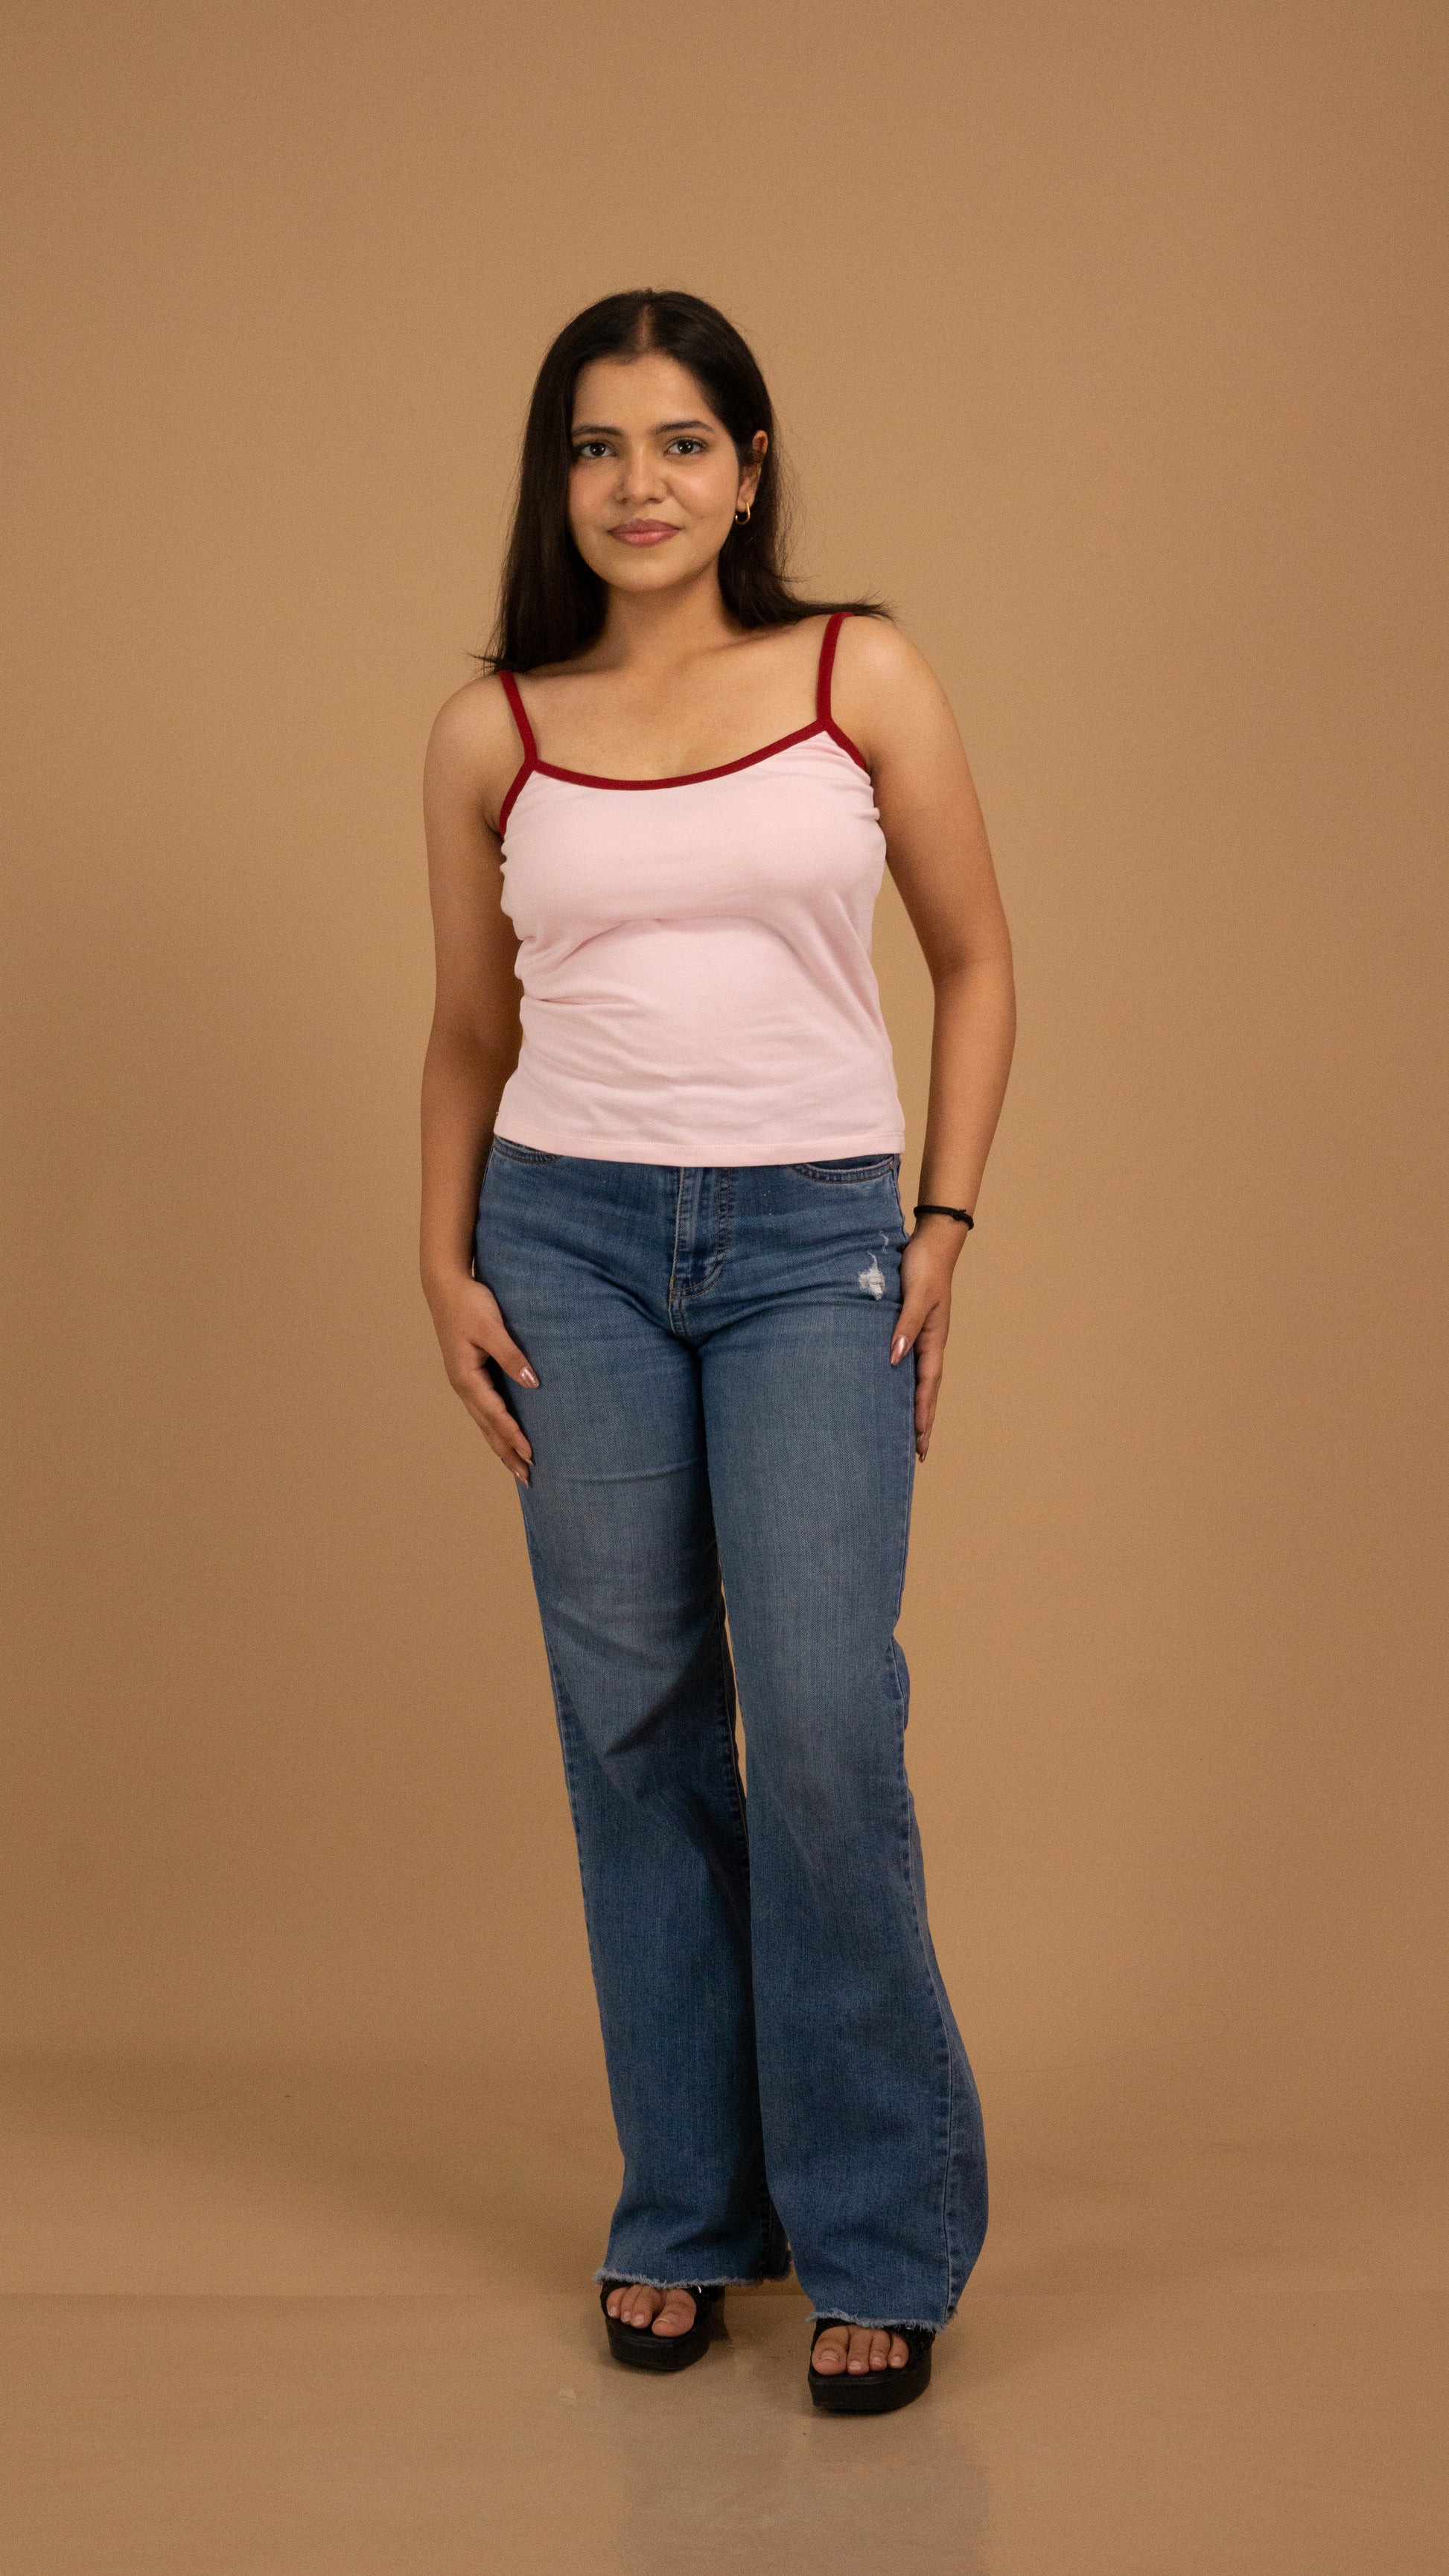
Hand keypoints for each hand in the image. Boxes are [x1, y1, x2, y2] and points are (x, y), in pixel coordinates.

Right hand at [425, 1269, 537, 1483]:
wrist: (445, 1285)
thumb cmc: (469, 1303)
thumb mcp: (492, 1327)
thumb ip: (512, 1356)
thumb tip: (533, 1384)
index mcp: (467, 1378)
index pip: (496, 1415)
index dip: (514, 1436)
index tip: (533, 1455)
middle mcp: (464, 1385)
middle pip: (488, 1428)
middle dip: (507, 1454)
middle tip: (528, 1479)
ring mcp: (465, 1382)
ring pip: (485, 1422)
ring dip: (501, 1445)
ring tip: (517, 1467)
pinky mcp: (469, 1374)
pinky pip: (484, 1410)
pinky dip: (495, 1428)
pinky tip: (504, 1435)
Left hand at [890, 1220, 965, 1460]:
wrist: (931, 1243)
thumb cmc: (924, 1267)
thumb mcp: (916, 1296)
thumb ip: (905, 1326)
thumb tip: (894, 1359)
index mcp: (933, 1339)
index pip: (927, 1385)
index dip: (923, 1413)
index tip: (919, 1441)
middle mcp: (930, 1343)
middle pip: (927, 1390)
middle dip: (923, 1421)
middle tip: (918, 1452)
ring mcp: (922, 1336)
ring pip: (919, 1379)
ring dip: (915, 1406)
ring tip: (909, 1433)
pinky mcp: (913, 1327)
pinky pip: (910, 1363)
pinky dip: (906, 1383)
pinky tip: (895, 1392)